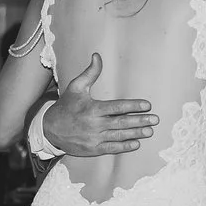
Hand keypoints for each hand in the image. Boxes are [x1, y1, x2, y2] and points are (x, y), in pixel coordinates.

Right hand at [40, 54, 156, 156]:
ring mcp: (94, 138)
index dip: (133, 106)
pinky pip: (111, 148)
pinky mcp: (92, 149)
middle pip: (122, 122)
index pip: (118, 107)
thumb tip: (97, 56)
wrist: (50, 130)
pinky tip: (136, 144)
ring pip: (119, 136)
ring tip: (150, 131)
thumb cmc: (65, 106)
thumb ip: (90, 73)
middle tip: (155, 120)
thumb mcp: (76, 87)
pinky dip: (124, 147)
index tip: (147, 105)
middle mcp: (94, 124)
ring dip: (136, 134)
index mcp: (92, 108)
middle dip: (140, 121)